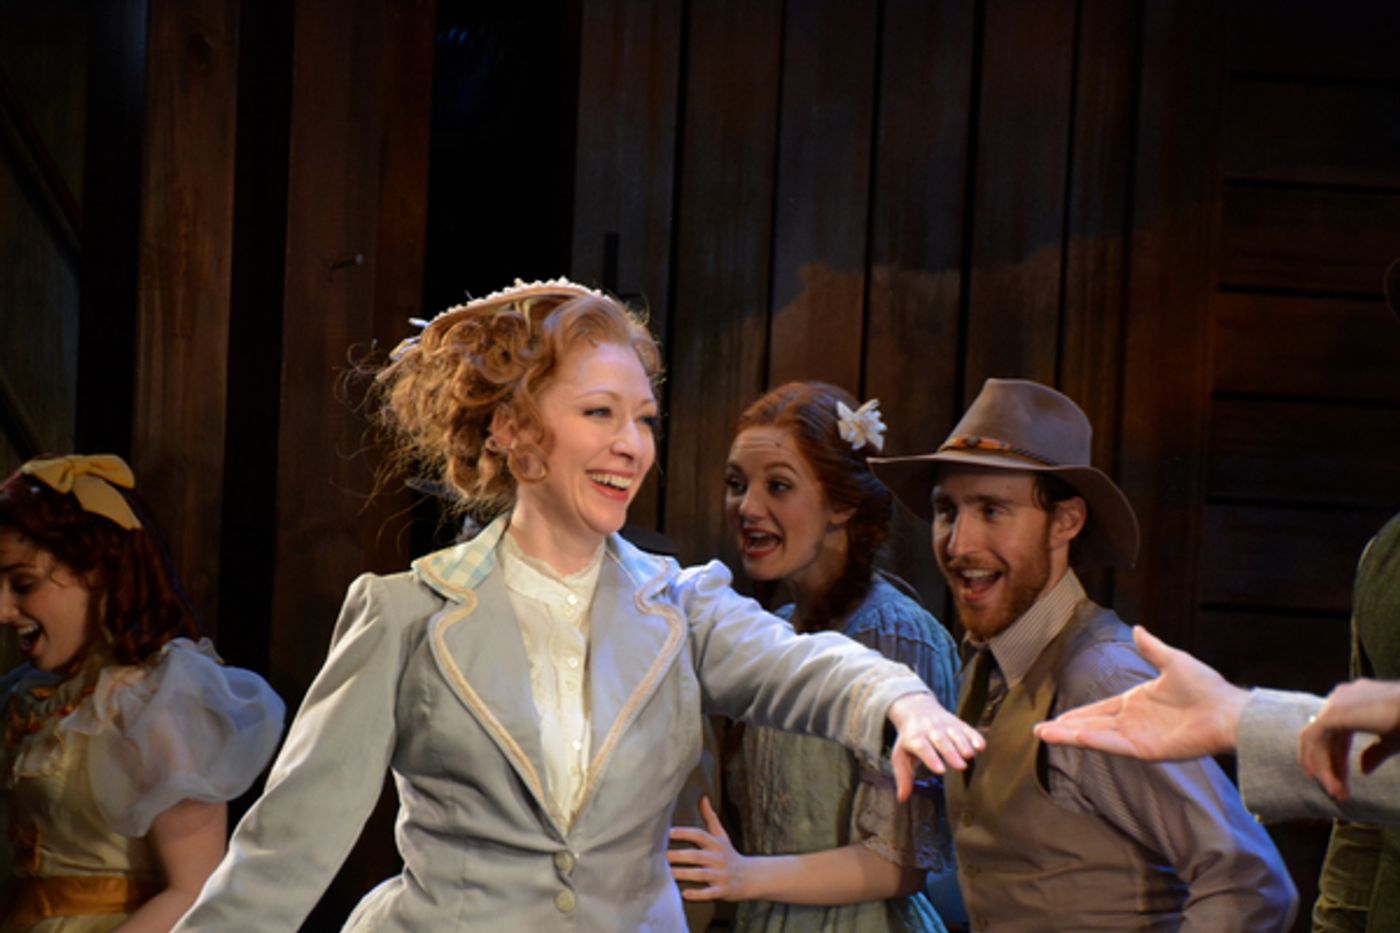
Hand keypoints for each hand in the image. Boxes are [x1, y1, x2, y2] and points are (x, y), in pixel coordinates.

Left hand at [667, 796, 749, 901]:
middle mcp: (718, 858)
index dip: (685, 833)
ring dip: (683, 874)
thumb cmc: (730, 854)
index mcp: (716, 844)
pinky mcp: (722, 890)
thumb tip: (703, 797)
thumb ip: (711, 818)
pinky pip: (709, 893)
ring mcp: (720, 875)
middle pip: (696, 856)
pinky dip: (698, 894)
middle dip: (679, 856)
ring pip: (700, 874)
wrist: (750, 877)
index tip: (668, 833)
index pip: (699, 835)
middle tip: (661, 856)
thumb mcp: (722, 836)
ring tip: (667, 874)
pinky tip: (684, 894)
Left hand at [885, 692, 983, 800]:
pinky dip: (974, 737)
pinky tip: (981, 746)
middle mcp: (930, 729)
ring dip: (963, 744)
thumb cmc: (909, 738)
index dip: (931, 758)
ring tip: (970, 756)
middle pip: (941, 740)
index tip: (941, 770)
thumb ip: (903, 776)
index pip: (922, 747)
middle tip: (961, 767)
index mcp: (914, 738)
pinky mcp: (958, 723)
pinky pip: (967, 728)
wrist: (916, 709)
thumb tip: (902, 799)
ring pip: (955, 734)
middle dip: (951, 753)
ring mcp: (945, 724)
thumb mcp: (900, 754)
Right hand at [1033, 626, 1249, 760]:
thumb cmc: (1206, 686)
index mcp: (1136, 702)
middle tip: (1038, 731)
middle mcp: (1133, 721)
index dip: (1077, 714)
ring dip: (1070, 736)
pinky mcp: (1148, 749)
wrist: (1227, 711)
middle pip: (1091, 724)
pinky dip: (1095, 740)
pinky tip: (1076, 735)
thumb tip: (1138, 628)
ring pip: (1096, 736)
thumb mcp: (1173, 660)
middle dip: (1064, 728)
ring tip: (1044, 736)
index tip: (1056, 719)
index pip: (1098, 709)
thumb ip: (1152, 648)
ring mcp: (1139, 737)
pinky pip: (1115, 745)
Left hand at [1298, 678, 1399, 800]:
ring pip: (1318, 738)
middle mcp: (1342, 698)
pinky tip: (1321, 777)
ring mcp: (1337, 702)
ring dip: (1324, 767)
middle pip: (1328, 738)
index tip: (1344, 786)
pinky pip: (1314, 737)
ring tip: (1336, 792)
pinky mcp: (1334, 712)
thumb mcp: (1392, 741)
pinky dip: (1315, 757)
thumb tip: (1363, 771)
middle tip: (1339, 794)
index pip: (1339, 735)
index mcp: (1355, 702)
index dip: (1339, 762)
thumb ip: (1374, 753)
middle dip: (1331, 767)